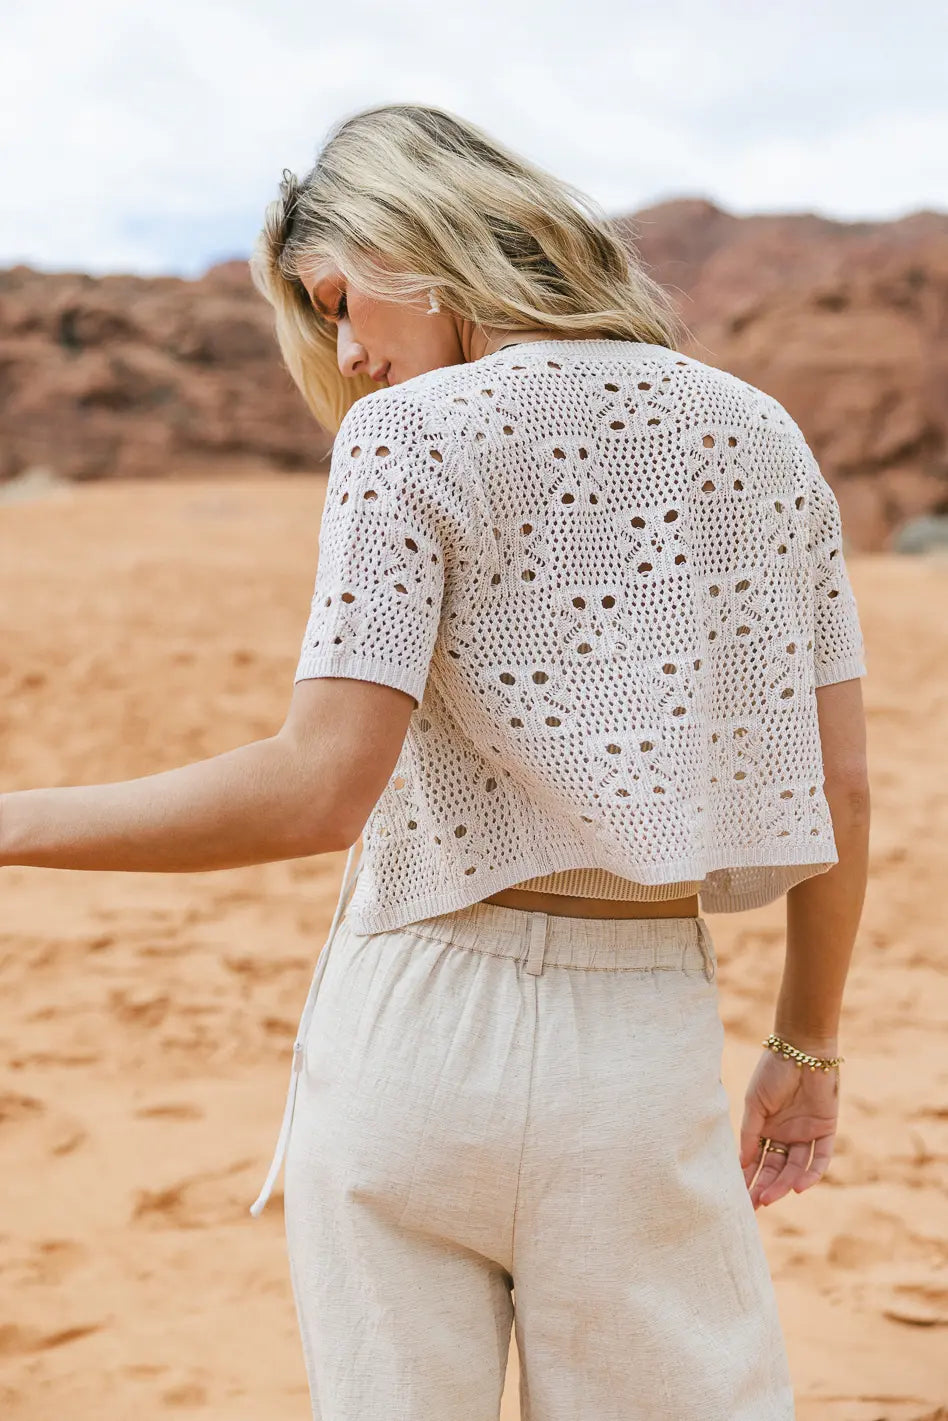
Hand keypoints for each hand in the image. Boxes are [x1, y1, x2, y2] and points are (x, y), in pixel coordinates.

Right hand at [739, 1045, 839, 1208]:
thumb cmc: (772, 1072)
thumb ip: (749, 1133)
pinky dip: (811, 1174)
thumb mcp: (754, 1103)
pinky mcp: (826, 1130)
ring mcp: (806, 1134)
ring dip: (784, 1184)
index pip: (758, 1160)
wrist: (800, 1050)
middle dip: (765, 1186)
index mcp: (766, 1128)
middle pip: (776, 1168)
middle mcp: (786, 1134)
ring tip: (770, 1198)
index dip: (749, 1177)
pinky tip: (799, 1187)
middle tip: (755, 1205)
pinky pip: (820, 1158)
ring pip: (796, 1168)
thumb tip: (741, 1163)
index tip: (739, 1196)